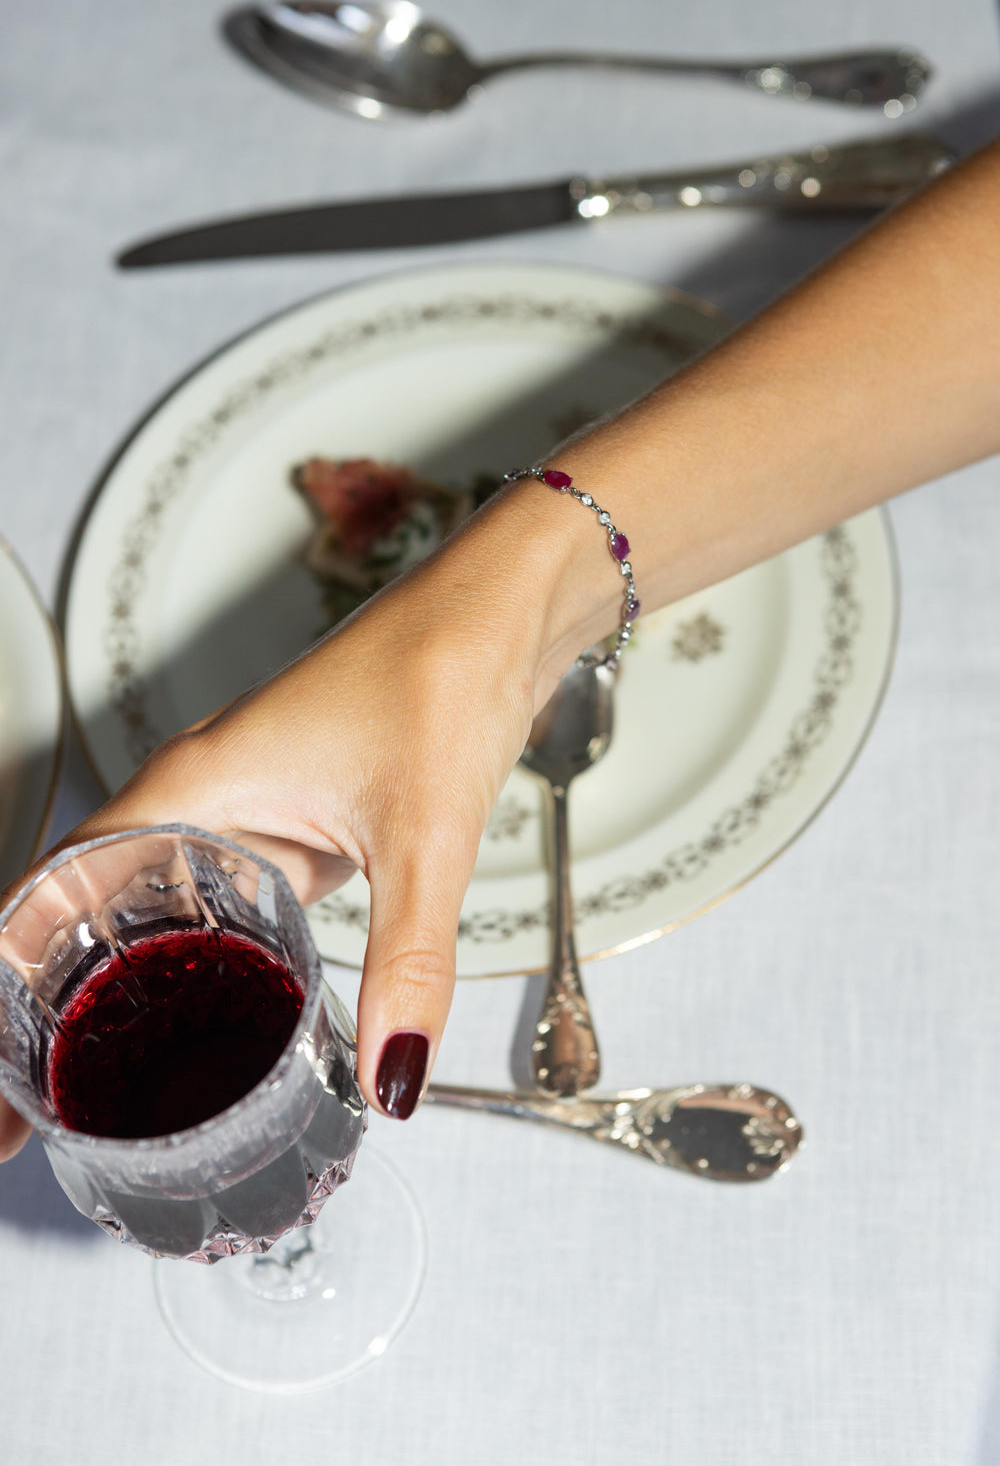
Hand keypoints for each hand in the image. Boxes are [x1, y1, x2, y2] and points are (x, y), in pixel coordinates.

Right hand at [0, 486, 606, 1157]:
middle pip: (93, 906)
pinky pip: (226, 894)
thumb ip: (408, 966)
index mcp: (191, 786)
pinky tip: (230, 1006)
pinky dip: (213, 953)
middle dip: (61, 1006)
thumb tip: (392, 1077)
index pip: (54, 891)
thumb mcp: (422, 838)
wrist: (503, 609)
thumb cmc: (444, 673)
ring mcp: (248, 804)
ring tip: (120, 1083)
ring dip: (134, 981)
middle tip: (45, 1115)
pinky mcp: (296, 814)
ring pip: (162, 901)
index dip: (12, 988)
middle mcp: (201, 793)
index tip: (4, 1096)